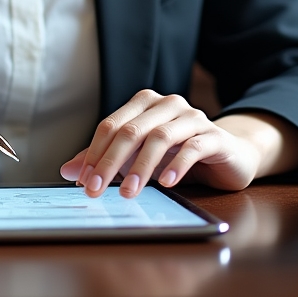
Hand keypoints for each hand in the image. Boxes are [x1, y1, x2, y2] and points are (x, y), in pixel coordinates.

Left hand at [59, 92, 297, 198]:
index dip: (94, 153)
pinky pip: (193, 147)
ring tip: (128, 193)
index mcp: (145, 104)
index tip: (82, 181)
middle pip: (131, 130)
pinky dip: (177, 164)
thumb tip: (68, 170)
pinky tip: (166, 183)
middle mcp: (167, 104)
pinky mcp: (214, 136)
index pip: (111, 125)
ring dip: (140, 167)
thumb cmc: (178, 154)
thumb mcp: (139, 156)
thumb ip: (107, 159)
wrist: (229, 154)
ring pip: (160, 137)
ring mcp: (192, 117)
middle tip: (96, 190)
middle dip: (110, 162)